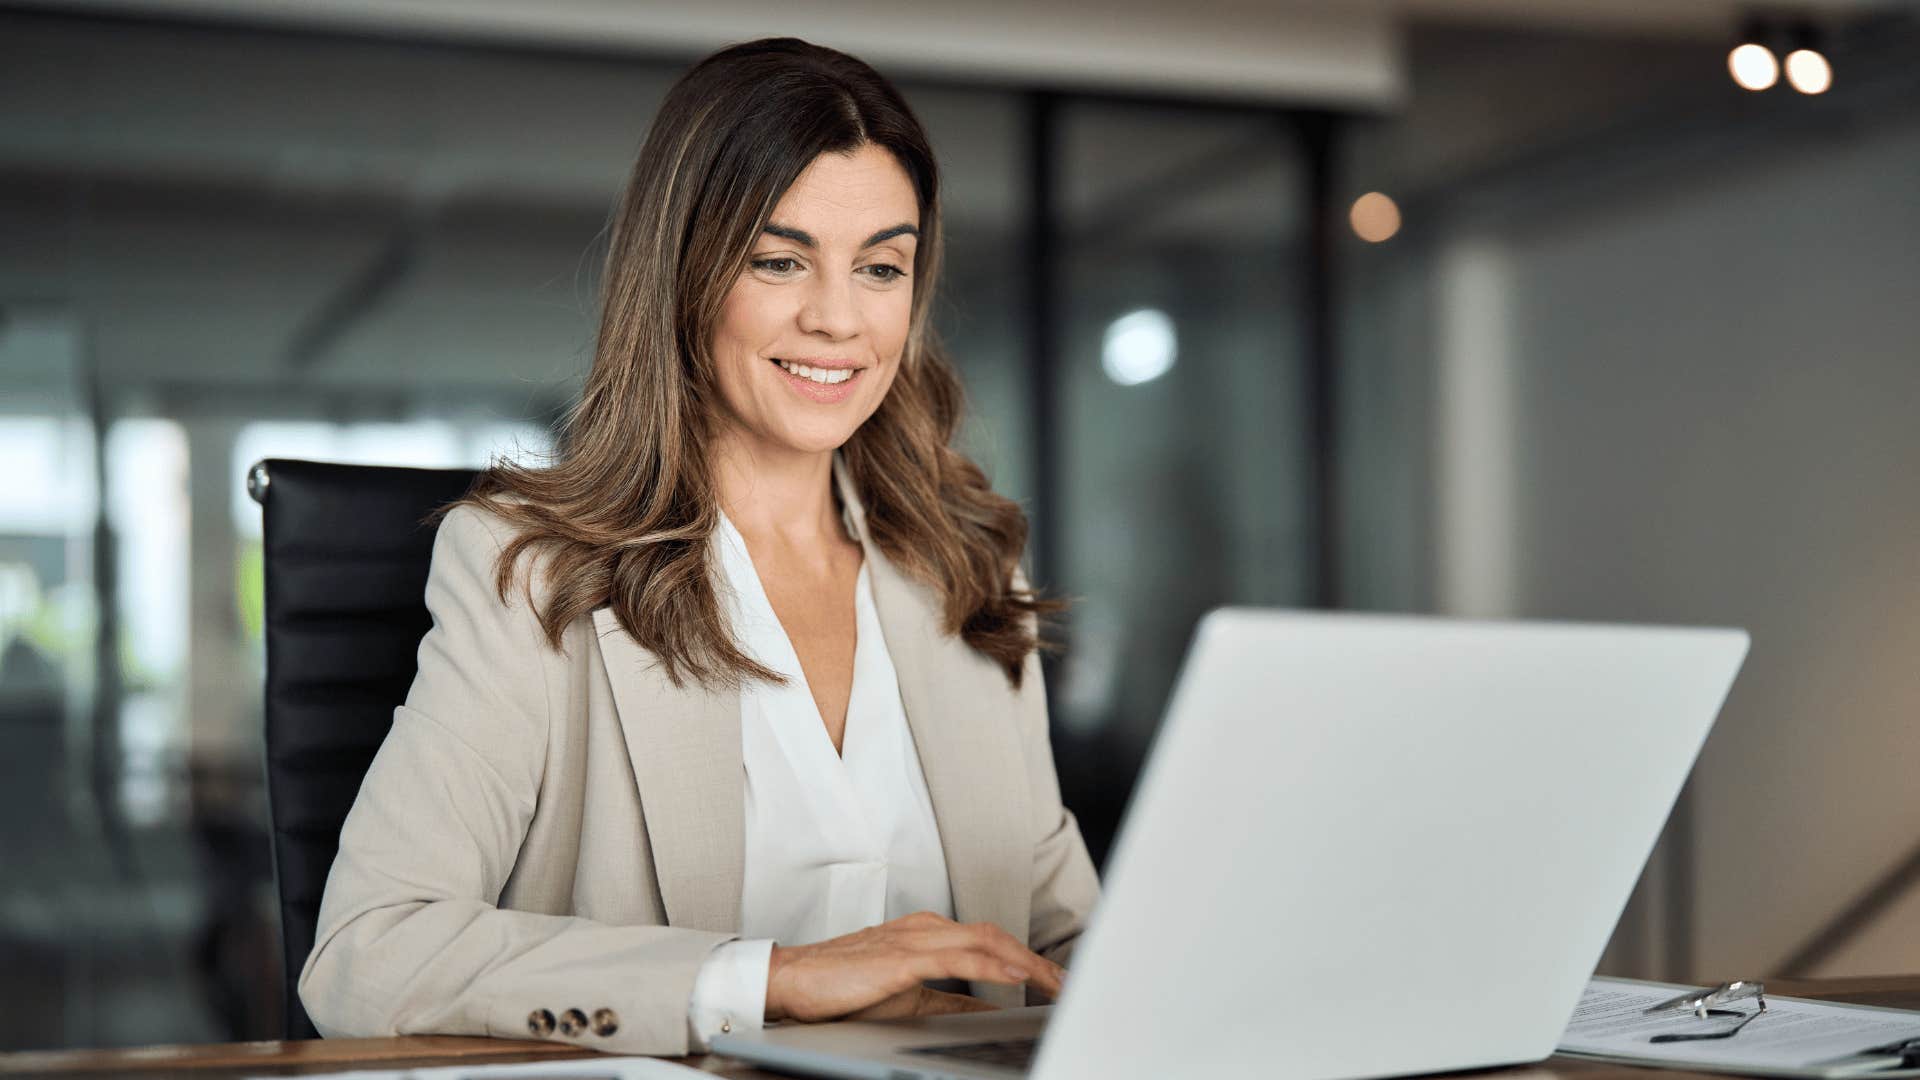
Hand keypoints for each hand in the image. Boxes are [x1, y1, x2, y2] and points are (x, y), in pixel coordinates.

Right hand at [764, 911, 1067, 1022]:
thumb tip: (988, 1013)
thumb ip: (951, 1004)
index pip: (990, 941)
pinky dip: (993, 965)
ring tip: (1055, 983)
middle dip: (1038, 961)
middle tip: (1068, 983)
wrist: (793, 980)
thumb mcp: (909, 999)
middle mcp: (926, 927)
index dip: (1028, 960)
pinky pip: (959, 957)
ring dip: (1027, 963)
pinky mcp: (903, 956)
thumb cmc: (842, 987)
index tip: (1056, 981)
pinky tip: (1015, 978)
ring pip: (987, 941)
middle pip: (997, 936)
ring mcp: (915, 937)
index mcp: (927, 933)